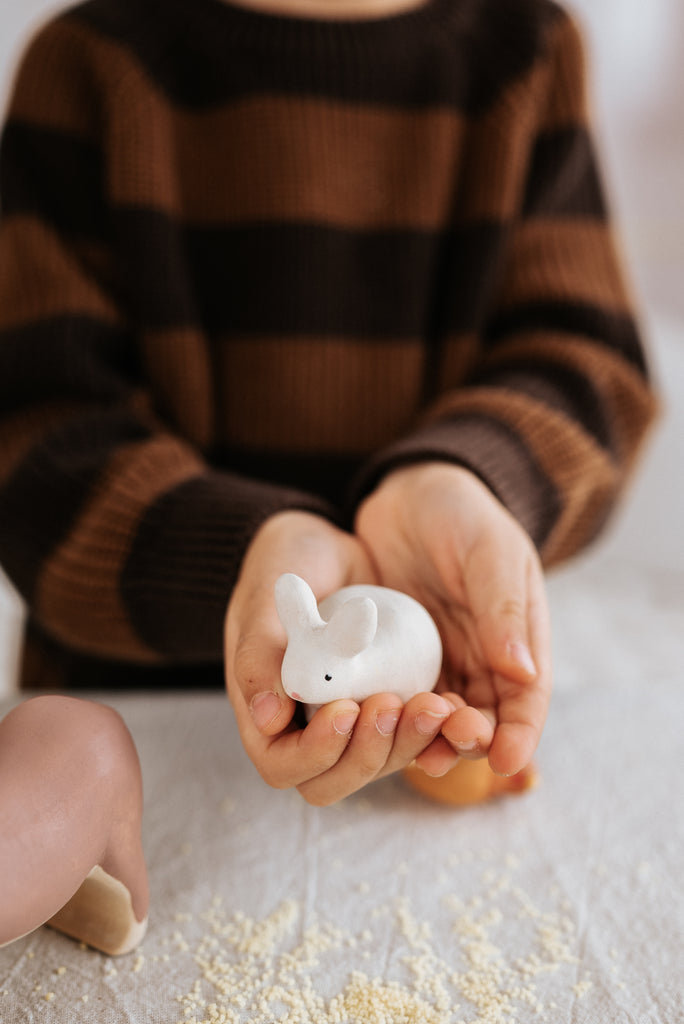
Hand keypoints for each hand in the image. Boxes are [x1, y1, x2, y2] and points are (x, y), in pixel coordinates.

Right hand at [224, 510, 454, 804]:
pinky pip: (413, 734)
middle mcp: (308, 728)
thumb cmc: (286, 565)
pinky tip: (449, 700)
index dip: (315, 751)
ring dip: (408, 743)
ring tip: (431, 704)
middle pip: (336, 778)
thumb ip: (258, 653)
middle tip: (391, 704)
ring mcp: (353, 723)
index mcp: (268, 712)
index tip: (345, 709)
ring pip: (381, 762)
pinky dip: (432, 726)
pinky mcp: (391, 705)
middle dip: (369, 753)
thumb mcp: (264, 598)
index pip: (285, 764)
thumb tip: (268, 719)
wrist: (331, 546)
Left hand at [355, 463, 551, 777]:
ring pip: (438, 719)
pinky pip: (397, 698)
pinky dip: (391, 717)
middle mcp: (482, 661)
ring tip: (414, 744)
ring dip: (429, 737)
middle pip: (483, 719)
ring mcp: (438, 663)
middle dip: (470, 740)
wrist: (406, 493)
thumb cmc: (460, 514)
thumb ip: (503, 608)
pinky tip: (375, 724)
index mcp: (519, 639)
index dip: (521, 734)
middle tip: (449, 742)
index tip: (507, 761)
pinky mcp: (396, 660)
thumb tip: (523, 672)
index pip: (527, 699)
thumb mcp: (489, 551)